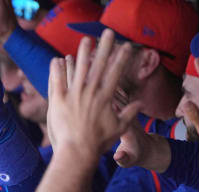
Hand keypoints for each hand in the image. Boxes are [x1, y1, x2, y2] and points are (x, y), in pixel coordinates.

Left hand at [47, 30, 140, 162]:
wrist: (77, 151)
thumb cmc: (98, 143)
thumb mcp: (119, 129)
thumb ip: (130, 114)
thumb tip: (140, 104)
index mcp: (105, 98)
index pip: (116, 73)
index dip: (121, 58)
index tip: (126, 46)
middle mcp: (90, 93)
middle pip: (99, 65)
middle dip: (105, 47)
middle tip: (108, 33)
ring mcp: (73, 95)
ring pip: (78, 69)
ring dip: (82, 53)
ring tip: (86, 40)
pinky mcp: (58, 101)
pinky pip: (58, 81)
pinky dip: (58, 69)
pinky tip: (58, 59)